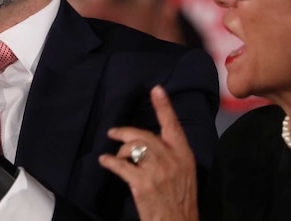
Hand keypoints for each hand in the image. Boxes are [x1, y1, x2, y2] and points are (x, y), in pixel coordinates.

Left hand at [99, 86, 198, 220]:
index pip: (173, 126)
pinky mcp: (143, 184)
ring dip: (120, 151)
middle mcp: (172, 159)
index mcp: (184, 155)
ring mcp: (157, 171)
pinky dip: (110, 162)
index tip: (156, 89)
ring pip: (133, 147)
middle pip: (144, 135)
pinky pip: (122, 166)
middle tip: (113, 133)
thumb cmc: (180, 201)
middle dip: (126, 132)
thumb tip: (150, 145)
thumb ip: (172, 157)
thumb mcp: (184, 174)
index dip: (164, 107)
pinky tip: (105, 162)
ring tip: (115, 157)